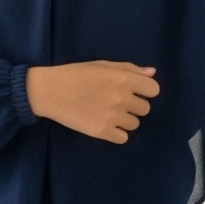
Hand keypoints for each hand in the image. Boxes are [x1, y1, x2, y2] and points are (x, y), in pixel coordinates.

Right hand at [25, 61, 159, 143]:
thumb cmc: (75, 74)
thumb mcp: (102, 65)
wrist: (50, 91)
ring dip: (124, 120)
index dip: (145, 91)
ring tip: (107, 113)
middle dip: (133, 106)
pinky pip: (123, 138)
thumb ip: (129, 68)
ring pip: (135, 124)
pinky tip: (104, 124)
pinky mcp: (102, 132)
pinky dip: (116, 133)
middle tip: (115, 102)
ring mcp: (113, 116)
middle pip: (145, 109)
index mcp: (123, 79)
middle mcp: (122, 98)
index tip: (133, 91)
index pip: (154, 90)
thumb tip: (152, 73)